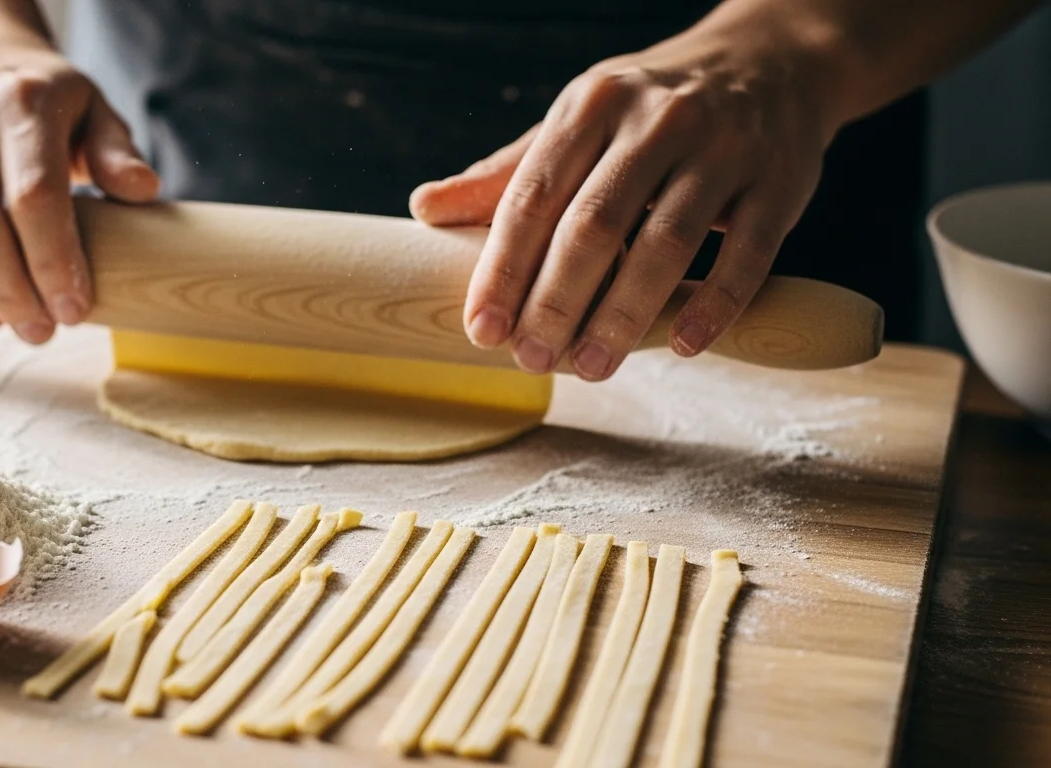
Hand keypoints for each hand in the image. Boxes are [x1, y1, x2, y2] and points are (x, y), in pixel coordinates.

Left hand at [410, 30, 833, 379]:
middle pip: (595, 224)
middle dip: (556, 300)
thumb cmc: (652, 108)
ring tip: (592, 366)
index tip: (481, 328)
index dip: (503, 267)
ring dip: (625, 315)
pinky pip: (747, 255)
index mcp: (593, 104)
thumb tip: (424, 209)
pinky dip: (714, 305)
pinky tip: (681, 346)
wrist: (772, 60)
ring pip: (667, 244)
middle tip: (533, 359)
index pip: (534, 194)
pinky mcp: (780, 182)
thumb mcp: (580, 120)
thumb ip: (509, 172)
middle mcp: (657, 120)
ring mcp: (725, 149)